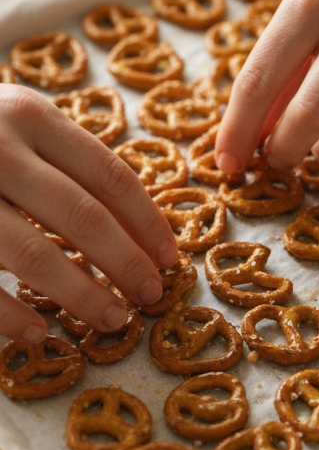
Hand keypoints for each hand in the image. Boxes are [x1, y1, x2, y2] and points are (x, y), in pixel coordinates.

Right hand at [0, 86, 177, 341]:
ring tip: (111, 322)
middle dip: (125, 266)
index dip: (148, 225)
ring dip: (82, 296)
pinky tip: (39, 334)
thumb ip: (66, 165)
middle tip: (149, 299)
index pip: (109, 176)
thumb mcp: (14, 128)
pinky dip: (12, 315)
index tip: (171, 263)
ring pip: (34, 254)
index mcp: (28, 115)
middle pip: (82, 218)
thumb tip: (143, 235)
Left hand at [215, 0, 318, 174]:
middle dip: (282, 150)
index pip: (258, 78)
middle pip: (302, 111)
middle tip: (274, 160)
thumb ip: (286, 65)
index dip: (238, 130)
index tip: (227, 161)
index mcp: (308, 2)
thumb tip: (258, 128)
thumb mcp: (315, 9)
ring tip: (314, 153)